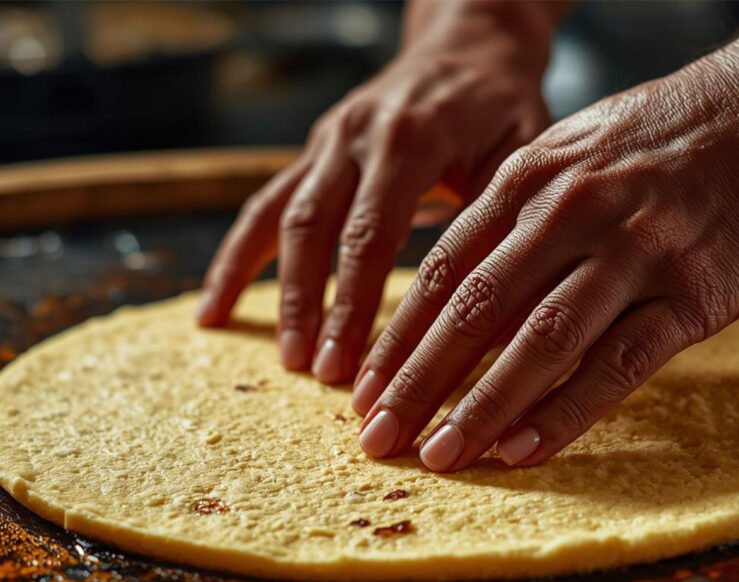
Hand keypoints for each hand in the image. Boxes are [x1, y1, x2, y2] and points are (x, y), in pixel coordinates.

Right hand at [196, 37, 548, 382]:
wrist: (470, 46)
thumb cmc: (502, 105)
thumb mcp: (519, 152)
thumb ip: (492, 219)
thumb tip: (482, 306)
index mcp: (407, 138)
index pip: (371, 233)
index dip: (354, 303)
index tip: (351, 365)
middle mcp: (355, 135)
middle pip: (317, 230)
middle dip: (311, 307)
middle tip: (318, 372)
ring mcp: (327, 142)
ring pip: (281, 218)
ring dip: (275, 291)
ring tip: (282, 356)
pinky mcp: (314, 153)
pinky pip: (265, 206)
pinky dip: (236, 258)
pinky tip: (213, 307)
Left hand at [353, 35, 738, 471]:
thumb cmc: (677, 136)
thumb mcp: (578, 149)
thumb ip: (523, 211)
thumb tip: (468, 285)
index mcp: (532, 178)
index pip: (444, 270)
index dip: (398, 337)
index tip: (365, 389)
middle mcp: (571, 212)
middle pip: (474, 311)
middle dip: (416, 382)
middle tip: (378, 437)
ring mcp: (634, 251)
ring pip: (537, 341)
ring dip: (479, 406)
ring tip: (438, 456)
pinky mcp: (694, 290)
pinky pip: (618, 362)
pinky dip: (565, 410)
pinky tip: (524, 450)